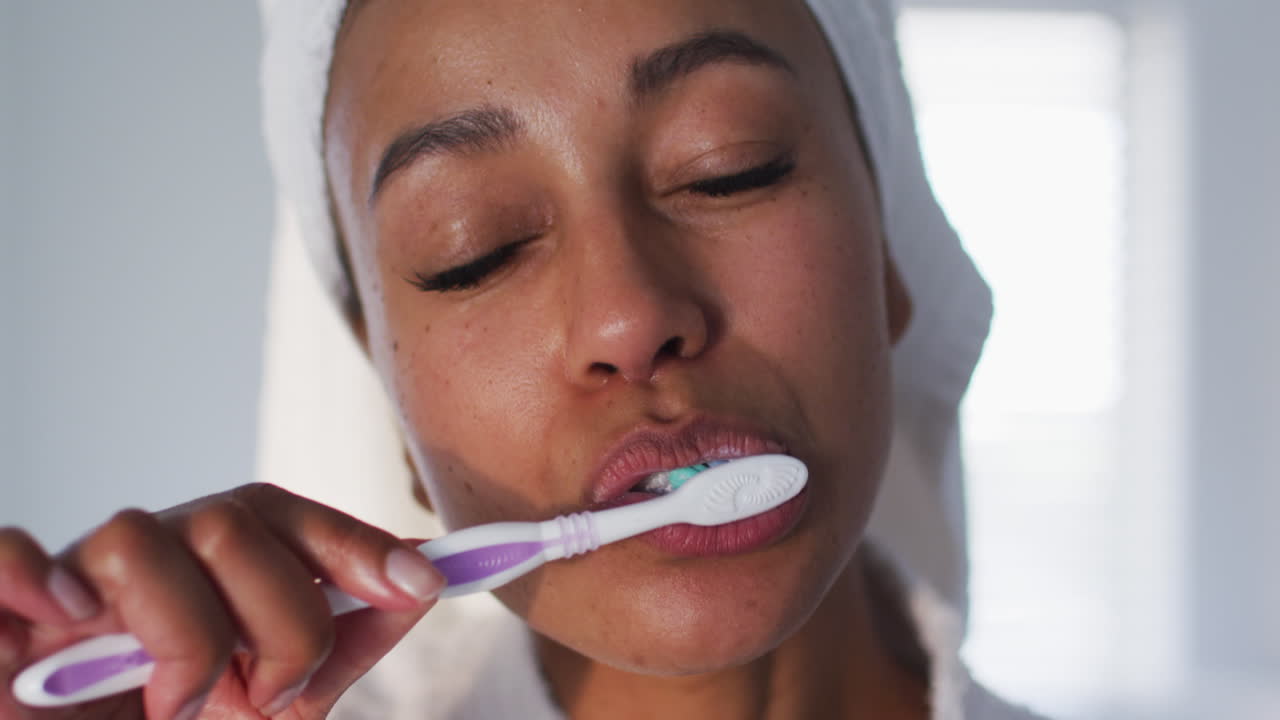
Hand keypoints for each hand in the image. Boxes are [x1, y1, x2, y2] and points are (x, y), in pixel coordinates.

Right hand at [0, 483, 443, 718]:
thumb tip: (419, 581)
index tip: (428, 580)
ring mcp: (66, 585)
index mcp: (206, 571)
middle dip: (284, 615)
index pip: (284, 517)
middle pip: (229, 518)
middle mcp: (143, 561)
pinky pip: (5, 557)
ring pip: (140, 538)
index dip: (358, 541)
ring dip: (188, 636)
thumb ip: (340, 643)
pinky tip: (72, 624)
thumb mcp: (275, 704)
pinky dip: (34, 577)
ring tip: (181, 705)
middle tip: (276, 691)